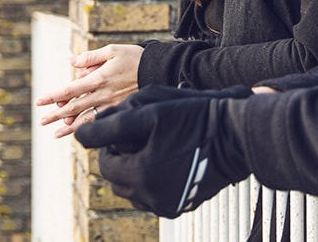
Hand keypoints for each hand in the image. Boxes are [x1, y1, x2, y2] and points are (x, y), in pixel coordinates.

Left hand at [34, 44, 143, 137]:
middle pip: (74, 108)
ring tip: (55, 134)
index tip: (39, 101)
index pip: (70, 90)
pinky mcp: (120, 110)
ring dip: (69, 128)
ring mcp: (111, 105)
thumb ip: (90, 57)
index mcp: (98, 79)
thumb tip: (71, 62)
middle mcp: (103, 95)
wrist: (159, 71)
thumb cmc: (134, 58)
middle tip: (41, 121)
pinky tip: (79, 133)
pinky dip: (87, 129)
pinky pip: (100, 122)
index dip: (53, 96)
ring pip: (85, 119)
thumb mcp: (111, 50)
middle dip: (56, 115)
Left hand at [74, 85, 251, 217]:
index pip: (105, 163)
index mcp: (141, 174)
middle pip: (118, 179)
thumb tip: (81, 136)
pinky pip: (153, 196)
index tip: (121, 129)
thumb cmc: (194, 117)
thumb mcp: (148, 111)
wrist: (236, 135)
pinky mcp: (181, 205)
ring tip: (152, 147)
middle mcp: (152, 197)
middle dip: (120, 158)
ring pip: (134, 190)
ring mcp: (168, 204)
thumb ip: (109, 125)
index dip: (108, 144)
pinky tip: (166, 159)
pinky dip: (151, 180)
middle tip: (136, 136)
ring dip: (134, 170)